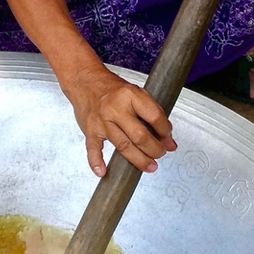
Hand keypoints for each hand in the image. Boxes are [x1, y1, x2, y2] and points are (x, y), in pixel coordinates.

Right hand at [62, 65, 176, 176]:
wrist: (84, 81)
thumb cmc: (111, 88)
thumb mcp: (135, 93)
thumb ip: (151, 114)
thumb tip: (167, 138)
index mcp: (130, 95)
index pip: (154, 116)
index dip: (165, 131)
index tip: (169, 139)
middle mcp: (116, 108)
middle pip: (140, 136)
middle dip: (155, 149)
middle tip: (160, 154)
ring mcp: (102, 121)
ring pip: (123, 146)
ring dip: (138, 159)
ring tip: (149, 166)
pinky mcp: (90, 130)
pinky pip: (93, 149)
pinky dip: (97, 162)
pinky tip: (103, 172)